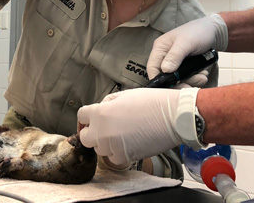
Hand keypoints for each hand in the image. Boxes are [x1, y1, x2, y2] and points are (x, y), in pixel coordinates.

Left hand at [78, 88, 201, 165]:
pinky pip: (113, 158)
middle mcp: (102, 131)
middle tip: (105, 129)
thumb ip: (108, 103)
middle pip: (85, 137)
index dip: (87, 117)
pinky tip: (129, 144)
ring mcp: (112, 146)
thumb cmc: (151, 102)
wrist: (172, 117)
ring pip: (99, 149)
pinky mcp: (124, 157)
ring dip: (106, 143)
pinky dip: (119, 153)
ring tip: (122, 135)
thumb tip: (102, 109)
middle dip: (93, 133)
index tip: (92, 119)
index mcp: (100, 112)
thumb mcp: (125, 94)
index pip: (81, 116)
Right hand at [146, 14, 227, 82]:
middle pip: (166, 77)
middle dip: (180, 83)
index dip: (158, 80)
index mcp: (160, 48)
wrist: (215, 32)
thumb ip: (175, 56)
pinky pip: (187, 78)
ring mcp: (176, 63)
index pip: (152, 67)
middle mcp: (165, 57)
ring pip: (178, 80)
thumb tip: (165, 70)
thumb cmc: (198, 32)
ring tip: (202, 77)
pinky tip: (203, 73)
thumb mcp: (186, 42)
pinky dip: (196, 78)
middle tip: (191, 86)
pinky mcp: (185, 67)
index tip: (170, 88)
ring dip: (191, 81)